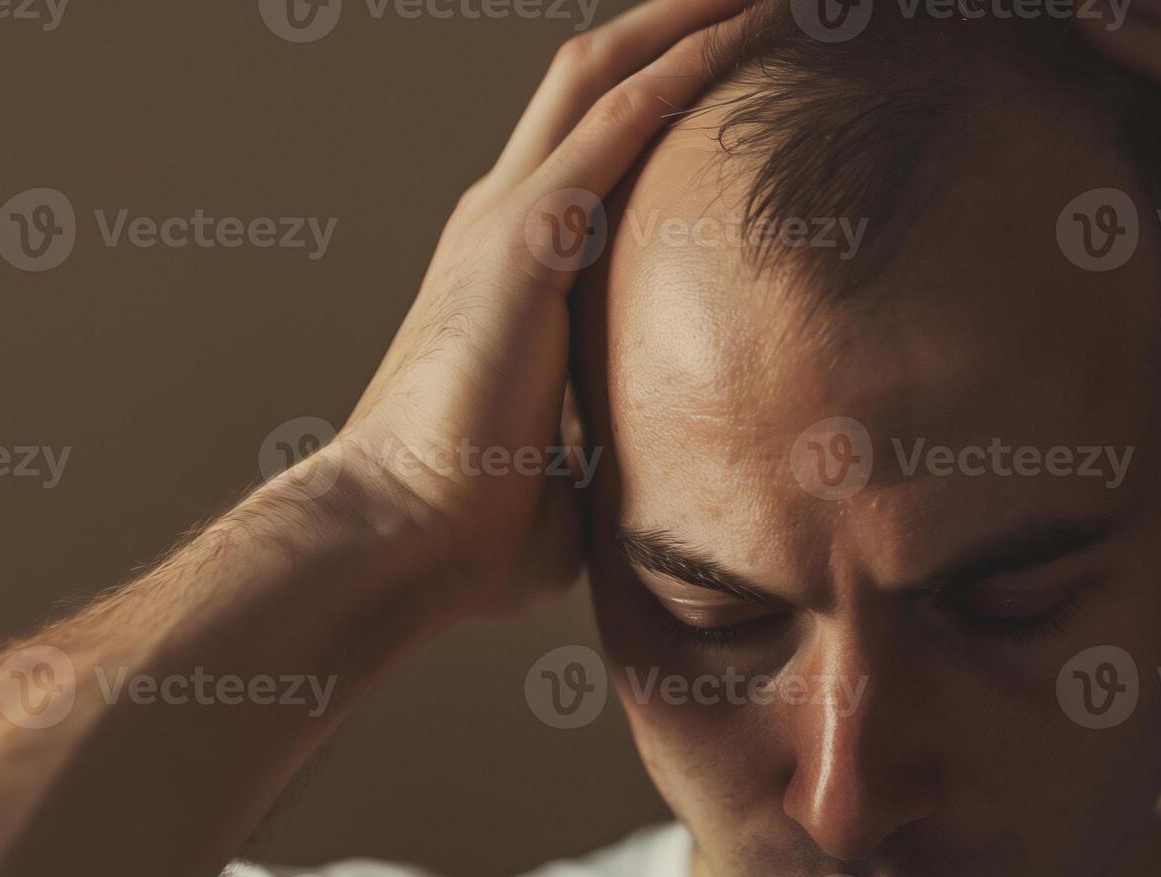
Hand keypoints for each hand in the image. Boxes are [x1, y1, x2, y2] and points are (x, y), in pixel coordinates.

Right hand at [309, 0, 745, 616]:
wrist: (399, 539)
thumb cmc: (474, 520)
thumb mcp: (574, 457)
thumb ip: (616, 431)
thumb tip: (673, 465)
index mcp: (512, 262)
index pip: (592, 141)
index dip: (658, 89)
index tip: (735, 66)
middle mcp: (503, 216)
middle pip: (596, 77)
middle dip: (675, 24)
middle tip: (761, 1)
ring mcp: (510, 216)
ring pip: (608, 73)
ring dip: (688, 21)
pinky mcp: (526, 236)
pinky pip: (621, 120)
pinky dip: (686, 65)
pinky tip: (746, 27)